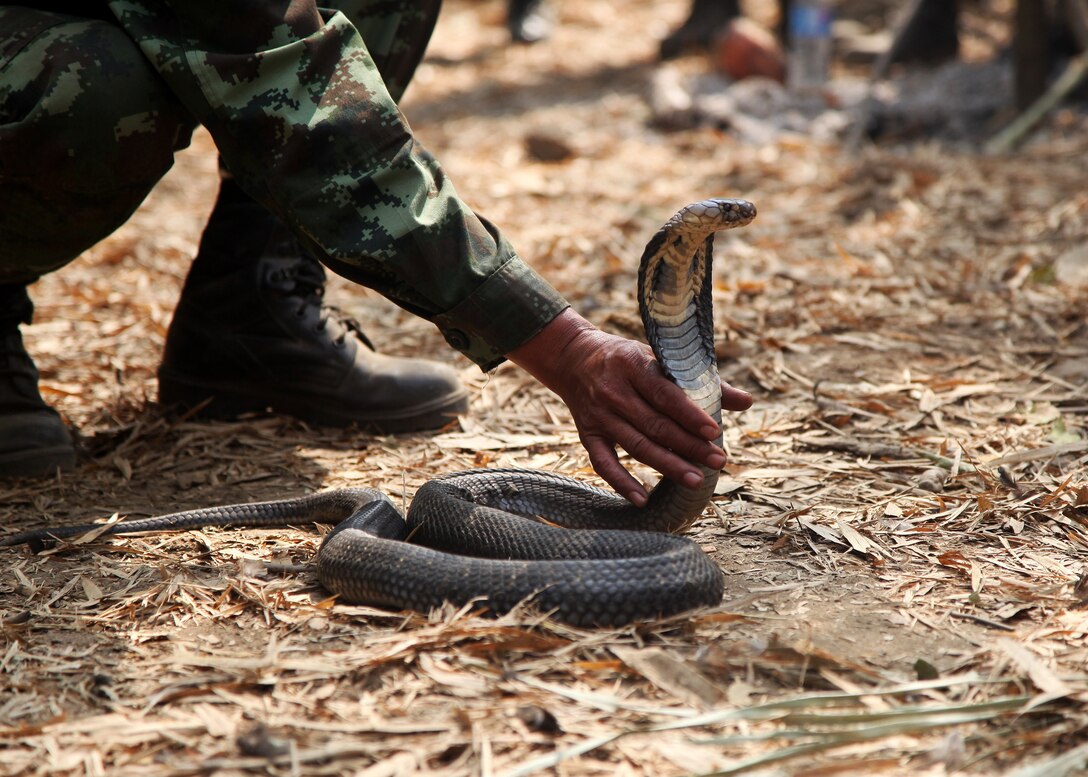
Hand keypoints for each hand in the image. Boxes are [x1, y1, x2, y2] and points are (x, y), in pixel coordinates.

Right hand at [508, 309, 752, 504]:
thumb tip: (747, 402)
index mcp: (634, 365)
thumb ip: (702, 380)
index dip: (689, 415)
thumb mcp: (659, 358)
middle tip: (718, 462)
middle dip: (688, 446)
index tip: (714, 432)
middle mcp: (614, 391)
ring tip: (695, 481)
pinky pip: (603, 463)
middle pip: (654, 425)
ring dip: (666, 466)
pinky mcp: (587, 434)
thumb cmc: (628, 359)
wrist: (573, 358)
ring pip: (635, 446)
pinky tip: (643, 499)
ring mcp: (599, 415)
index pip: (664, 394)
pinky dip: (621, 482)